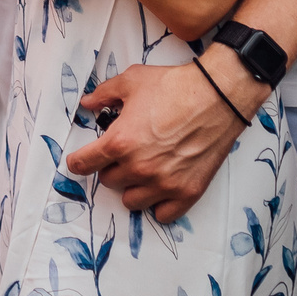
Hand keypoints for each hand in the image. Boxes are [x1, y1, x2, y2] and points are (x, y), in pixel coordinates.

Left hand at [61, 61, 261, 223]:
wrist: (218, 96)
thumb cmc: (175, 87)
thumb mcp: (132, 81)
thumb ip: (103, 94)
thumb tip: (87, 103)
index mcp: (120, 142)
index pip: (83, 164)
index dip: (77, 162)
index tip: (79, 161)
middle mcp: (139, 168)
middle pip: (108, 182)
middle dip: (112, 167)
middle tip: (124, 153)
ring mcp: (163, 183)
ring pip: (131, 201)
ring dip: (132, 187)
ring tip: (142, 170)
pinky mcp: (187, 192)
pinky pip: (162, 214)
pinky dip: (158, 204)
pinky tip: (161, 188)